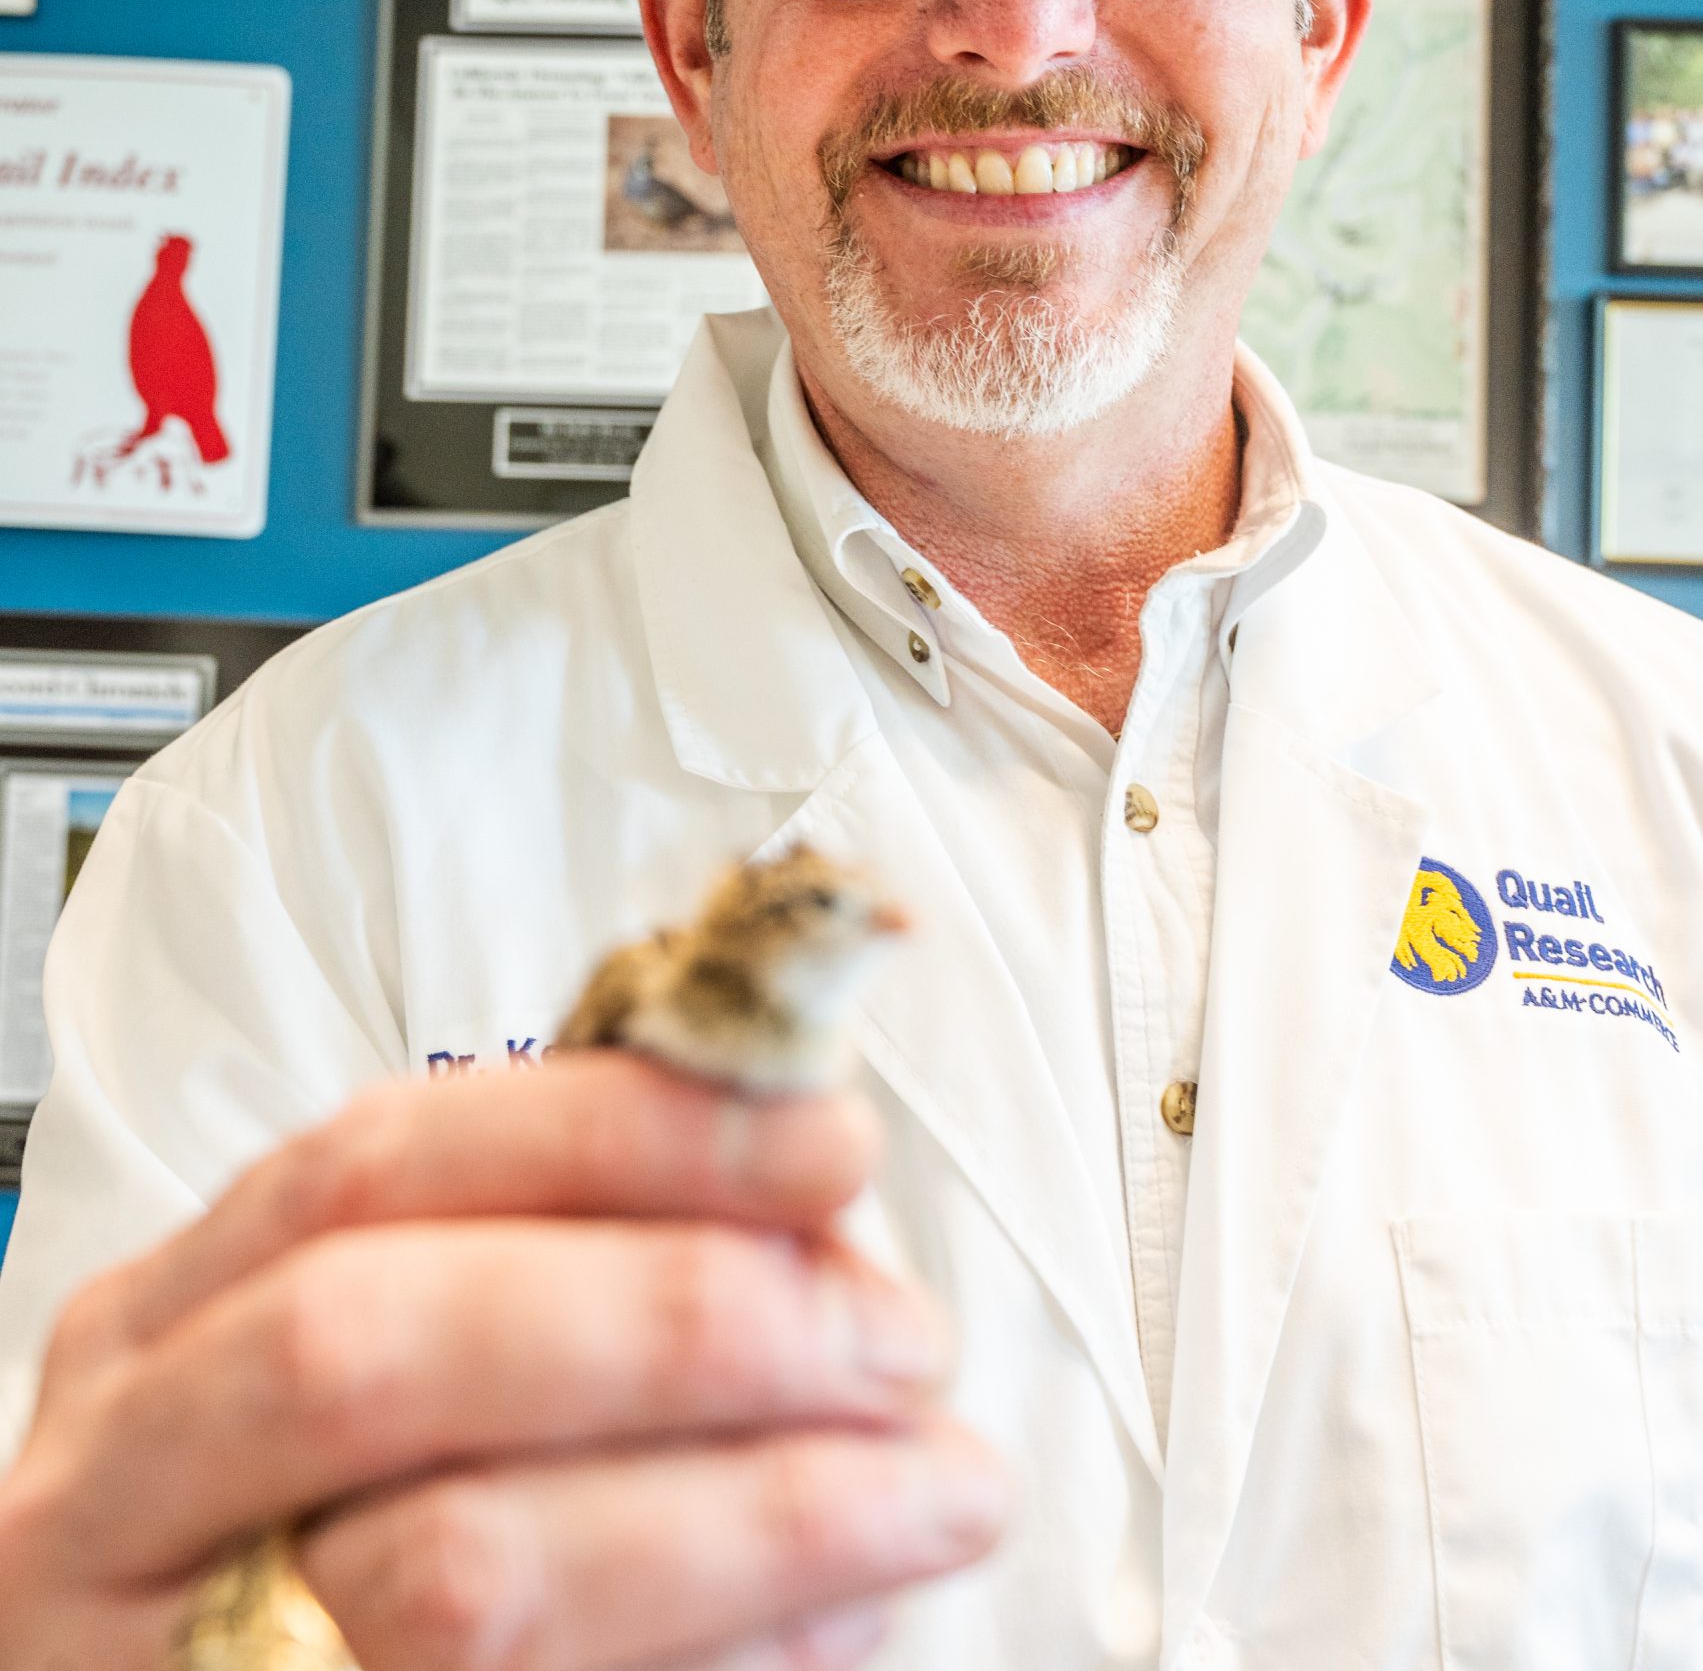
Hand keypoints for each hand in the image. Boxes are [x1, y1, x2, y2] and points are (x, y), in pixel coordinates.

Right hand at [0, 1054, 1008, 1667]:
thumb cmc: (311, 1524)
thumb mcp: (366, 1351)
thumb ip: (535, 1259)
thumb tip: (806, 1199)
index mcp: (161, 1322)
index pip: (377, 1166)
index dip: (610, 1133)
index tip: (821, 1140)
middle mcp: (129, 1483)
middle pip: (379, 1350)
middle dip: (668, 1317)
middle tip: (890, 1335)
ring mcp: (181, 1651)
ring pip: (459, 1570)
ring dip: (746, 1513)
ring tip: (929, 1485)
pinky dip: (716, 1662)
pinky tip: (834, 1623)